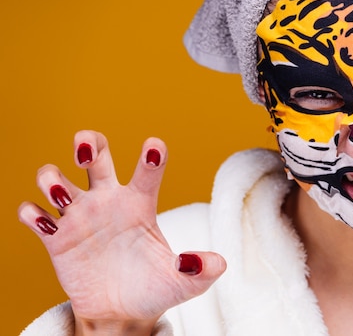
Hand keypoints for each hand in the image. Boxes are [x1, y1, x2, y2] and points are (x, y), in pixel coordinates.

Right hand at [18, 131, 225, 334]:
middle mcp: (109, 201)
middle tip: (85, 154)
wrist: (121, 315)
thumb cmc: (154, 289)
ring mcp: (80, 217)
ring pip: (55, 177)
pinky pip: (34, 215)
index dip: (152, 154)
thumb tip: (215, 263)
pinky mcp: (56, 239)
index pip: (148, 169)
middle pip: (94, 153)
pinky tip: (46, 224)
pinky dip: (32, 214)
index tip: (154, 147)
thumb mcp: (183, 283)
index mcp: (141, 204)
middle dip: (86, 142)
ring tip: (64, 197)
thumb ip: (201, 272)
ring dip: (52, 179)